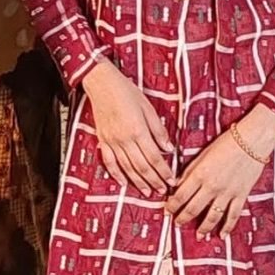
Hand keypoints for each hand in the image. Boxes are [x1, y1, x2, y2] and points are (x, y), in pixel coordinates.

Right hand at [82, 59, 175, 195]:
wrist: (101, 82)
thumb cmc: (125, 91)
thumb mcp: (148, 107)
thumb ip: (158, 129)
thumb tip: (168, 148)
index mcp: (138, 130)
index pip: (154, 157)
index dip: (164, 171)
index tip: (172, 180)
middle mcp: (124, 139)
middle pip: (142, 166)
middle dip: (154, 180)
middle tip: (164, 191)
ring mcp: (112, 141)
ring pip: (127, 168)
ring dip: (138, 182)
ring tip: (148, 191)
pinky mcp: (102, 140)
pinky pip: (109, 162)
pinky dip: (116, 174)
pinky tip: (123, 183)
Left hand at [166, 105, 274, 236]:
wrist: (251, 142)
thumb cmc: (225, 144)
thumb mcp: (202, 154)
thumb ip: (190, 171)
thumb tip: (177, 184)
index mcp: (199, 174)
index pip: (180, 195)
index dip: (172, 205)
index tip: (166, 211)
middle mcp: (212, 186)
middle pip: (193, 208)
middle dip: (183, 218)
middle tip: (177, 224)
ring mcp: (227, 193)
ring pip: (212, 216)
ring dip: (203, 227)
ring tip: (197, 235)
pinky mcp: (241, 196)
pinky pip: (233, 216)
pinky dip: (227, 227)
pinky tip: (221, 235)